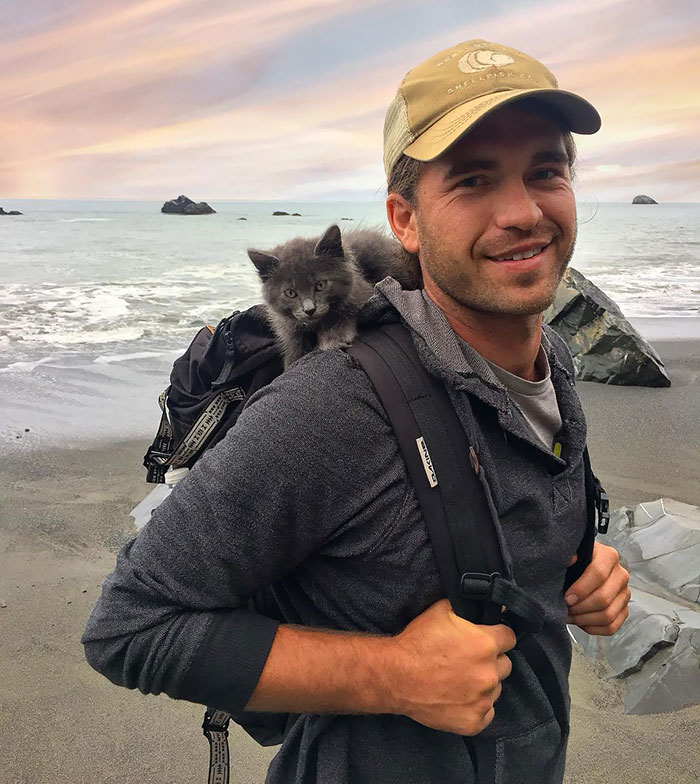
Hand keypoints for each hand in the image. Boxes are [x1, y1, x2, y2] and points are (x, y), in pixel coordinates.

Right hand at [390, 599, 515, 735]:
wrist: (396, 676)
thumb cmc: (417, 642)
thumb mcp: (442, 610)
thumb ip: (470, 608)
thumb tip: (493, 607)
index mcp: (485, 644)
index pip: (510, 637)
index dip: (498, 635)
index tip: (487, 638)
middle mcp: (489, 673)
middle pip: (504, 664)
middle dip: (490, 660)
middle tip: (469, 659)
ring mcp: (483, 700)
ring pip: (495, 688)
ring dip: (483, 683)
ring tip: (460, 678)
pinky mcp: (474, 721)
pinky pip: (487, 713)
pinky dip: (476, 706)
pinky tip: (459, 697)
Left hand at [565, 542, 630, 634]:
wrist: (581, 568)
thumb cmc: (575, 561)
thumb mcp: (570, 553)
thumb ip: (569, 554)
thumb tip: (571, 559)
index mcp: (609, 557)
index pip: (598, 574)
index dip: (581, 589)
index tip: (567, 598)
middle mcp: (621, 575)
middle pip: (604, 598)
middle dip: (581, 607)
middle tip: (565, 608)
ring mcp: (624, 594)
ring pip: (608, 615)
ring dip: (584, 619)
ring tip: (569, 615)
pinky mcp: (623, 610)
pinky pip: (611, 627)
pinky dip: (592, 628)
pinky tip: (579, 621)